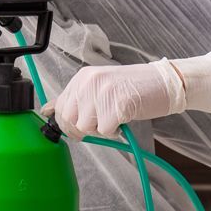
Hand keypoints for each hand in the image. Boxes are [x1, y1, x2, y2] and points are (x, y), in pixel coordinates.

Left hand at [48, 59, 186, 138]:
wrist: (164, 83)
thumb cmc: (133, 89)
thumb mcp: (99, 89)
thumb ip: (74, 100)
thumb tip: (45, 110)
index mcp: (82, 77)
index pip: (59, 108)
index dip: (68, 124)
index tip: (82, 127)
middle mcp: (89, 82)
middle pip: (69, 120)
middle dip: (83, 130)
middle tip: (102, 124)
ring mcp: (102, 92)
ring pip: (85, 128)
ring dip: (101, 130)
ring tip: (115, 118)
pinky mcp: (117, 105)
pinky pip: (104, 131)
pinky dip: (114, 132)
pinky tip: (123, 120)